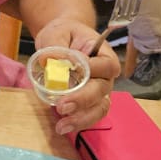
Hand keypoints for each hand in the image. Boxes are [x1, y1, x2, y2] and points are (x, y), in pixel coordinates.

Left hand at [32, 18, 117, 135]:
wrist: (62, 40)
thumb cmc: (64, 34)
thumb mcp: (56, 33)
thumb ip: (55, 46)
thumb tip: (54, 62)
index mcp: (103, 54)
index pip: (106, 65)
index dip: (94, 70)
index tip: (76, 72)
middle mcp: (105, 76)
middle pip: (102, 90)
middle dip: (83, 100)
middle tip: (62, 106)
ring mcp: (98, 91)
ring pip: (99, 108)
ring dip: (82, 118)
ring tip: (62, 125)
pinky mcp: (88, 103)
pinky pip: (89, 115)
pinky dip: (77, 122)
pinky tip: (62, 126)